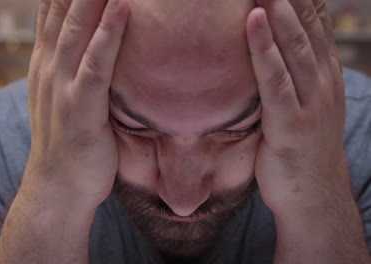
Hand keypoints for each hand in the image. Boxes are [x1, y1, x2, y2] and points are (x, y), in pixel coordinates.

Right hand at [24, 0, 128, 205]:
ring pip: (78, 28)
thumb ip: (74, 70)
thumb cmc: (69, 144)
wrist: (57, 187)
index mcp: (47, 64)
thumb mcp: (64, 100)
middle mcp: (49, 68)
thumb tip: (93, 49)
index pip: (54, 10)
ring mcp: (62, 87)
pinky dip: (109, 35)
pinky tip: (124, 8)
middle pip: (64, 9)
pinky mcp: (81, 109)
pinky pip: (96, 65)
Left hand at [248, 0, 346, 217]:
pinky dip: (264, 48)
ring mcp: (310, 101)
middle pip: (306, 25)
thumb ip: (291, 76)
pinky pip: (275, 79)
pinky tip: (253, 21)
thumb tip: (268, 51)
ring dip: (279, 8)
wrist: (313, 195)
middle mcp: (322, 81)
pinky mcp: (290, 122)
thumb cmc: (299, 148)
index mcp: (324, 74)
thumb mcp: (303, 105)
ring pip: (294, 44)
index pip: (316, 21)